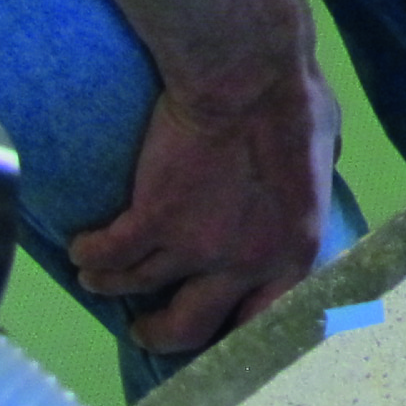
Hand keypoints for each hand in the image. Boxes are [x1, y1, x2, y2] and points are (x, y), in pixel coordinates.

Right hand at [68, 59, 338, 354]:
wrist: (248, 72)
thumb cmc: (295, 97)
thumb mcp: (323, 149)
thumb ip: (308, 184)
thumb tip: (305, 186)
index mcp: (297, 248)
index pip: (267, 318)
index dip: (235, 329)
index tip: (214, 328)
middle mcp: (247, 263)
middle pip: (191, 328)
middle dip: (163, 332)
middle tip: (147, 327)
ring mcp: (195, 248)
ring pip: (137, 289)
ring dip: (113, 286)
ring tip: (99, 279)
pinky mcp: (151, 223)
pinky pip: (107, 256)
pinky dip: (89, 255)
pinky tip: (81, 250)